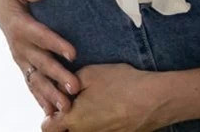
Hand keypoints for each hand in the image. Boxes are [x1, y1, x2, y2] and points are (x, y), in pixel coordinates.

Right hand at [0, 0, 80, 114]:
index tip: (73, 53)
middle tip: (75, 88)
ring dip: (50, 93)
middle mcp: (18, 43)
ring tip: (66, 107)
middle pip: (40, 61)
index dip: (55, 43)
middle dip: (57, 75)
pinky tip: (51, 110)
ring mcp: (20, 54)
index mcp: (18, 23)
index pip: (39, 35)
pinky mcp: (24, 60)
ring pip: (36, 77)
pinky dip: (40, 96)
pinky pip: (32, 81)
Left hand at [41, 64, 166, 131]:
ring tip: (95, 104)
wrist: (153, 101)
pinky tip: (110, 109)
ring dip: (83, 122)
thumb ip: (68, 82)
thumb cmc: (121, 85)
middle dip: (65, 121)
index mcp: (71, 119)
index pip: (47, 127)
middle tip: (76, 104)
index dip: (50, 115)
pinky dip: (100, 123)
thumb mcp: (91, 73)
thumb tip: (60, 88)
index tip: (59, 104)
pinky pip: (99, 131)